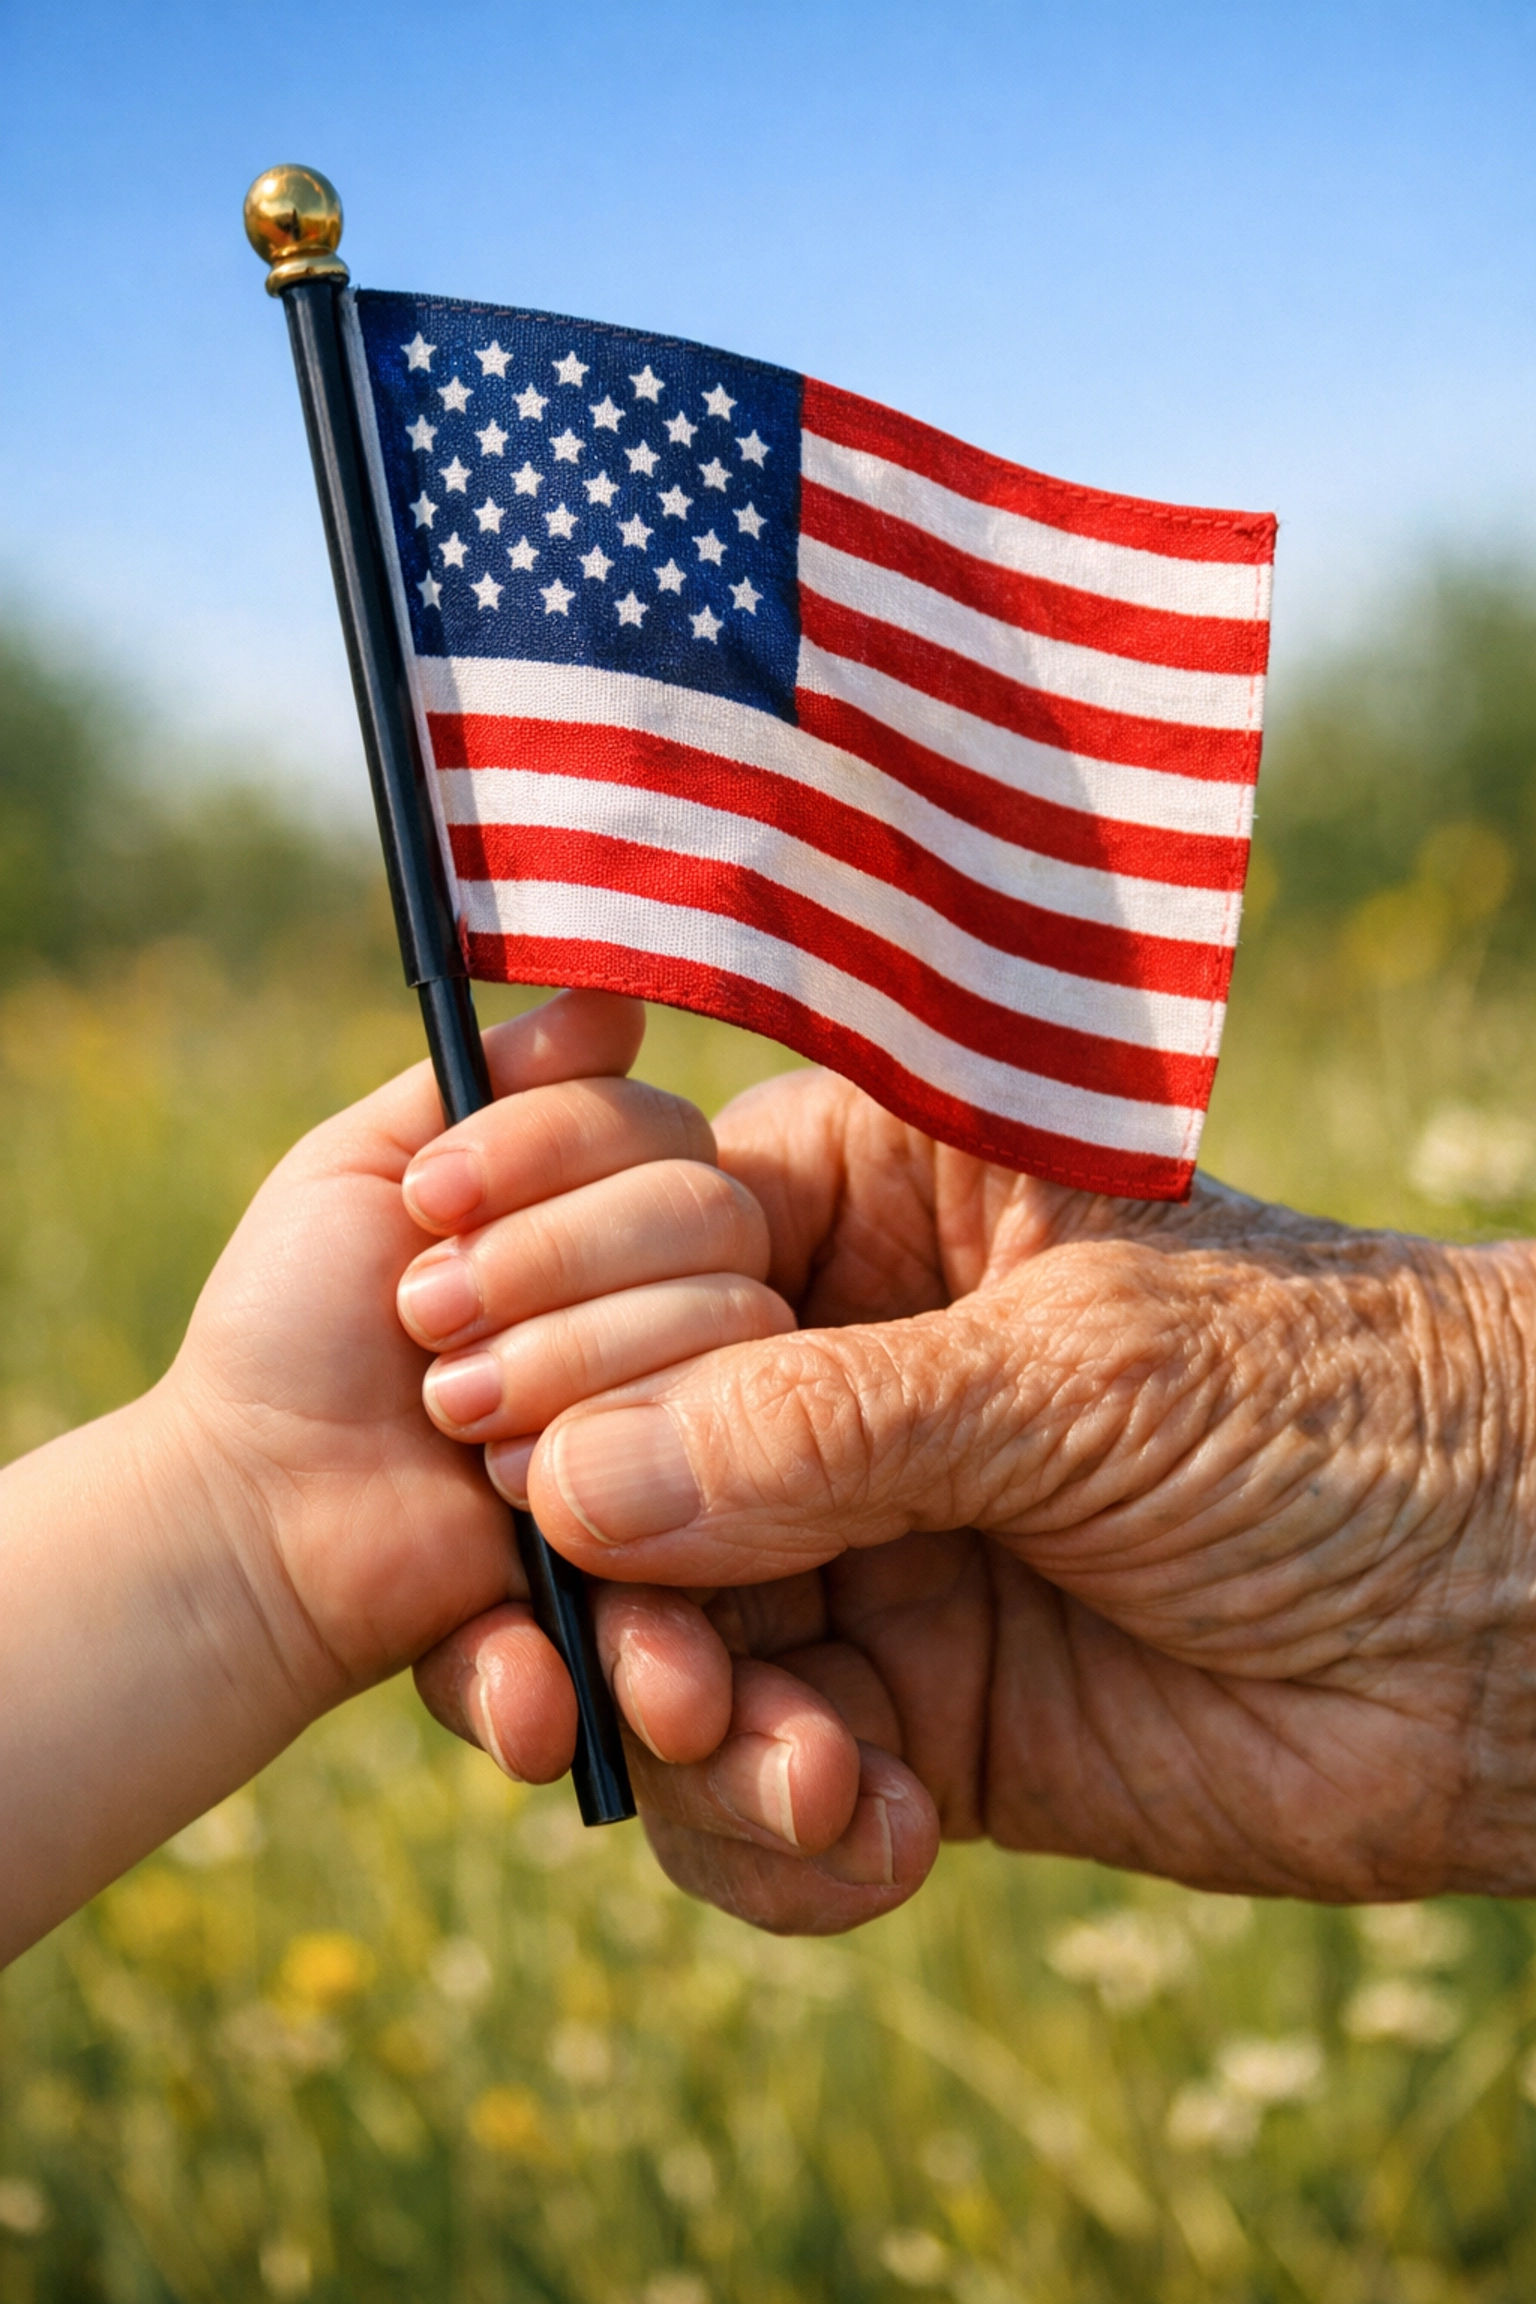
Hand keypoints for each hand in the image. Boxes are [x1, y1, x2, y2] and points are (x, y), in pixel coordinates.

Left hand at [0, 991, 809, 1954]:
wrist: (259, 1514)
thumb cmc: (297, 1329)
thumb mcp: (367, 1168)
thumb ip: (492, 1080)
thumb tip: (616, 989)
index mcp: (622, 1218)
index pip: (674, 1143)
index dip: (554, 1170)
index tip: (428, 1211)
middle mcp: (683, 1305)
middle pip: (718, 1234)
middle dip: (556, 1280)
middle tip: (426, 1338)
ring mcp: (696, 1419)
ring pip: (731, 1348)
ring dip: (569, 1380)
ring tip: (450, 1428)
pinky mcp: (687, 1540)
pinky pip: (723, 1510)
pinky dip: (605, 1503)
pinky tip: (503, 1514)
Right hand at [476, 1067, 1535, 1929]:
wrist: (1515, 1625)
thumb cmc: (1334, 1415)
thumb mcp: (1076, 1375)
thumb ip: (822, 1426)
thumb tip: (569, 1483)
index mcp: (875, 1207)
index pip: (639, 1236)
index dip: (548, 1312)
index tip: (469, 1391)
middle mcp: (836, 1369)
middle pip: (605, 1448)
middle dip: (597, 1558)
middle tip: (635, 1645)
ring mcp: (860, 1544)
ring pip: (657, 1627)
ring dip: (686, 1721)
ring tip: (792, 1767)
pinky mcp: (902, 1712)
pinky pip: (752, 1781)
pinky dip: (774, 1833)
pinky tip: (878, 1838)